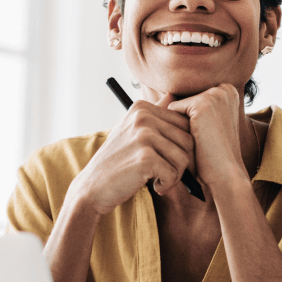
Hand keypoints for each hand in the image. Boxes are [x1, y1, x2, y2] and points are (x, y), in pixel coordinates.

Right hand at [70, 93, 195, 213]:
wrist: (93, 186)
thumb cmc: (117, 161)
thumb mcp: (132, 130)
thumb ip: (154, 113)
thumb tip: (173, 94)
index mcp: (142, 108)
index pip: (185, 124)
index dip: (182, 146)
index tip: (165, 158)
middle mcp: (143, 117)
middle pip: (188, 140)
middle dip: (181, 161)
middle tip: (164, 172)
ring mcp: (144, 135)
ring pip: (184, 158)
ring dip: (175, 175)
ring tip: (158, 179)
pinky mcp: (145, 157)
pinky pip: (174, 173)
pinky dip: (167, 184)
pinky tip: (154, 186)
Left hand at [167, 84, 247, 191]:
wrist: (225, 174)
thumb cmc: (214, 153)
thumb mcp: (207, 125)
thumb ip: (193, 108)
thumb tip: (166, 95)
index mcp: (229, 91)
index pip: (193, 97)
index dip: (191, 118)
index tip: (205, 134)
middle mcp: (224, 89)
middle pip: (185, 99)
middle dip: (185, 119)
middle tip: (202, 138)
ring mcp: (215, 95)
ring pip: (178, 105)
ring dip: (180, 124)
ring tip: (198, 139)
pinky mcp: (203, 105)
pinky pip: (173, 109)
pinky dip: (175, 127)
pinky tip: (194, 139)